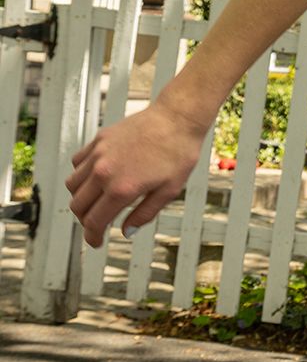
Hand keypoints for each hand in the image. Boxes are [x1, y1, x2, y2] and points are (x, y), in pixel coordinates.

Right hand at [65, 99, 208, 249]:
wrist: (177, 118)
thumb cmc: (179, 154)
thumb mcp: (169, 191)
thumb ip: (144, 214)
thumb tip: (126, 232)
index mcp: (121, 189)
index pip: (94, 221)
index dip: (92, 237)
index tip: (95, 243)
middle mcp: (103, 172)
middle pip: (77, 206)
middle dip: (85, 220)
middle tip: (97, 224)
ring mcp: (98, 154)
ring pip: (72, 185)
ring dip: (80, 198)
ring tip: (97, 202)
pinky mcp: (98, 140)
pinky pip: (78, 163)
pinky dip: (81, 175)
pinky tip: (97, 178)